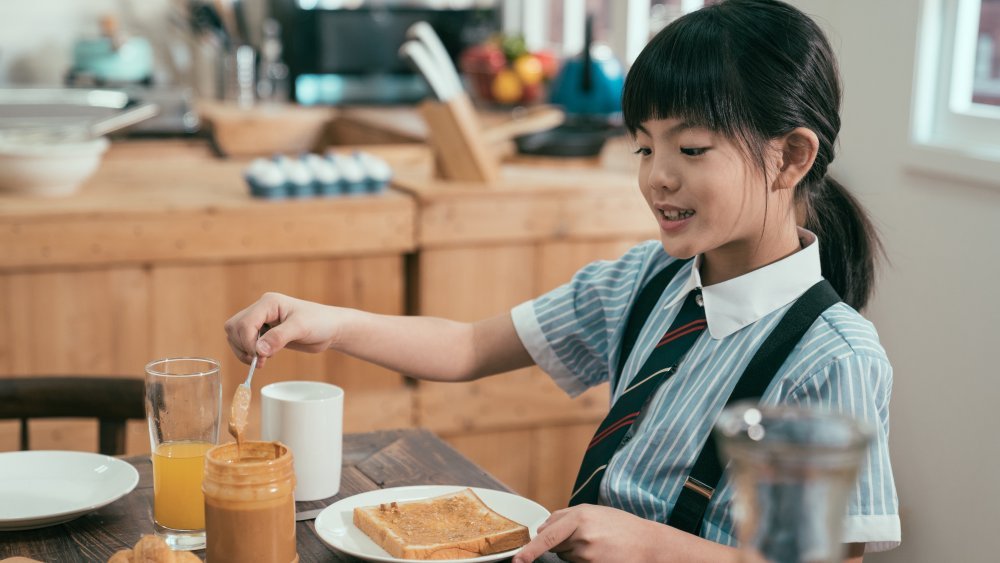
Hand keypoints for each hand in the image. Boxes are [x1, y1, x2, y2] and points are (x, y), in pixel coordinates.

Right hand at [224, 292, 340, 366]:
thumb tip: (258, 351)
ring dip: (243, 350)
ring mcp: (261, 320)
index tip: (260, 357)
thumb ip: (279, 338)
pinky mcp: (264, 331)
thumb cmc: (320, 323)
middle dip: (242, 346)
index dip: (248, 342)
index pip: (245, 322)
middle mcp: (261, 309)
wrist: (331, 328)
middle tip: (259, 360)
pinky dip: (249, 352)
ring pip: (236, 335)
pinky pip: (245, 342)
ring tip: (261, 361)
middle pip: (234, 327)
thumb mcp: (301, 328)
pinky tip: (264, 358)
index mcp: (268, 303)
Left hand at [513, 504, 662, 562]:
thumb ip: (566, 517)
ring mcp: (589, 555)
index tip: (518, 559)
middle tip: (587, 538)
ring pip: (567, 558)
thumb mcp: (594, 512)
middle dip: (563, 544)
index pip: (547, 535)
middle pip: (555, 547)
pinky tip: (600, 555)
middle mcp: (583, 535)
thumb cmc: (621, 526)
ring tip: (598, 545)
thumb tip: (542, 528)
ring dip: (575, 553)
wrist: (649, 544)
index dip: (530, 549)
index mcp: (580, 516)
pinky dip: (584, 561)